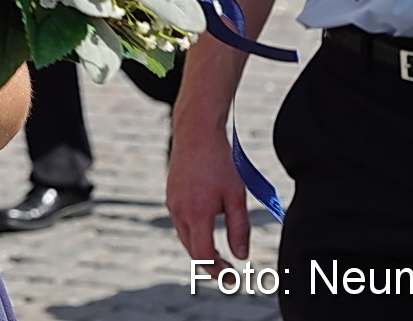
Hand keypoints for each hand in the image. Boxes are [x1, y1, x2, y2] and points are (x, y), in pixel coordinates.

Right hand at [167, 121, 251, 263]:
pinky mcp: (171, 194)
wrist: (196, 132)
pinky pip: (181, 221)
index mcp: (197, 214)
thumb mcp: (236, 197)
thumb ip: (239, 229)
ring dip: (200, 247)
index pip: (203, 256)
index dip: (217, 271)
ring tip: (219, 253)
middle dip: (209, 263)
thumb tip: (241, 255)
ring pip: (185, 236)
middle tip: (228, 270)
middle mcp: (179, 211)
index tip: (231, 279)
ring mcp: (172, 202)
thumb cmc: (220, 162)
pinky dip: (194, 231)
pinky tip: (207, 226)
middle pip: (192, 249)